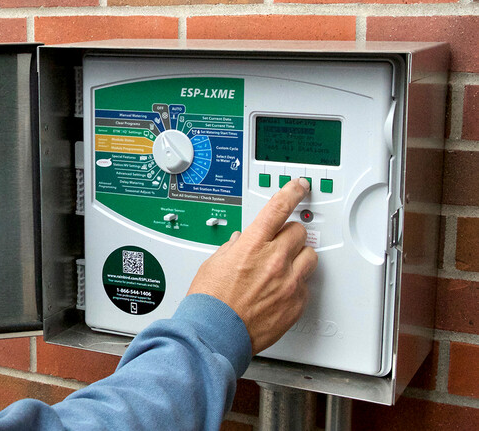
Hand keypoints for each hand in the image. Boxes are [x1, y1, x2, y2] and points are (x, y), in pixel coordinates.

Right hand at [187, 178, 317, 353]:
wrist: (216, 332)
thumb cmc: (210, 302)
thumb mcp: (213, 264)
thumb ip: (232, 249)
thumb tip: (240, 243)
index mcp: (252, 245)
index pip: (278, 208)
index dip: (291, 193)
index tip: (299, 186)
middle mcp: (274, 261)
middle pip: (298, 232)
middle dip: (289, 234)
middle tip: (280, 243)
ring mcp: (288, 282)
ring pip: (310, 257)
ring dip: (299, 258)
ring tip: (284, 267)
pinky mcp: (296, 303)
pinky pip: (305, 285)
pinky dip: (296, 285)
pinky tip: (280, 290)